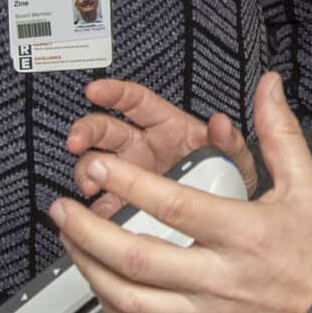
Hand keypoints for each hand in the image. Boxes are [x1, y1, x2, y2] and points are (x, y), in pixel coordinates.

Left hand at [48, 72, 311, 312]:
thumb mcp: (308, 184)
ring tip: (69, 240)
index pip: (174, 207)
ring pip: (132, 300)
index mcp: (245, 235)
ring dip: (90, 269)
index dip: (129, 183)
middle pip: (138, 259)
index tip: (100, 163)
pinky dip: (112, 309)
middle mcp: (222, 278)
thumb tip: (266, 85)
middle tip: (62, 207)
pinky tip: (98, 285)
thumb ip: (278, 133)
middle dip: (89, 231)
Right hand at [65, 79, 256, 216]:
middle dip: (86, 131)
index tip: (96, 90)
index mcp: (166, 127)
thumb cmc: (224, 182)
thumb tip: (221, 124)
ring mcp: (127, 175)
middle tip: (76, 141)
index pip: (135, 101)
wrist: (222, 222)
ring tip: (89, 183)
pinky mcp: (120, 203)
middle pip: (104, 129)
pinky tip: (92, 212)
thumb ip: (229, 142)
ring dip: (86, 170)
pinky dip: (91, 208)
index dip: (114, 93)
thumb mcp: (235, 162)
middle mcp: (141, 147)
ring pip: (94, 163)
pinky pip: (99, 202)